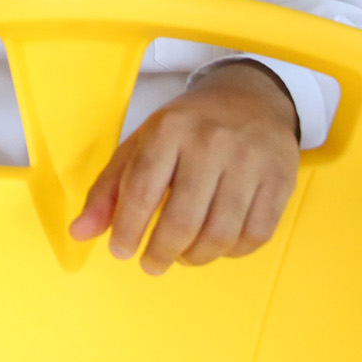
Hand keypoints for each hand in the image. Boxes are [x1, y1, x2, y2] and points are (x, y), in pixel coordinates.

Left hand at [69, 61, 299, 274]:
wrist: (251, 98)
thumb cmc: (189, 127)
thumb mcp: (142, 143)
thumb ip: (109, 189)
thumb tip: (80, 233)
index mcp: (170, 129)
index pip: (142, 191)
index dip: (127, 229)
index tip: (121, 250)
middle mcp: (212, 143)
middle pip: (183, 220)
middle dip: (161, 253)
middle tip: (152, 263)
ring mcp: (250, 162)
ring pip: (220, 234)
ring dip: (195, 257)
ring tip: (182, 255)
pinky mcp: (280, 179)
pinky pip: (255, 235)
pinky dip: (232, 252)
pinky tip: (216, 244)